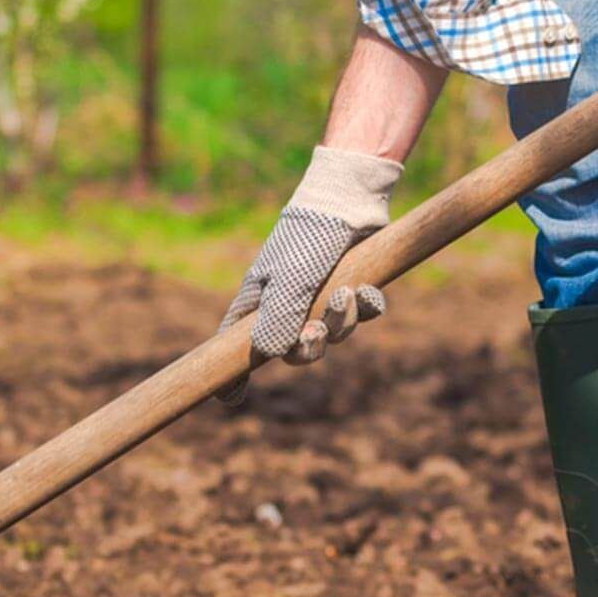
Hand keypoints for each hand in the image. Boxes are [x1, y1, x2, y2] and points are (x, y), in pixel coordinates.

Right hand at [216, 147, 400, 403]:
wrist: (348, 198)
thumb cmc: (308, 238)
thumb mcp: (290, 281)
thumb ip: (279, 320)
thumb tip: (269, 357)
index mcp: (258, 301)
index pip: (234, 346)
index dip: (231, 373)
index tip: (228, 398)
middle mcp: (285, 302)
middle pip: (292, 350)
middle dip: (309, 347)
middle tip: (318, 331)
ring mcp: (318, 295)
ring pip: (332, 334)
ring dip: (343, 322)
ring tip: (347, 295)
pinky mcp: (350, 284)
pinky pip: (361, 315)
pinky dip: (367, 307)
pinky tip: (369, 290)